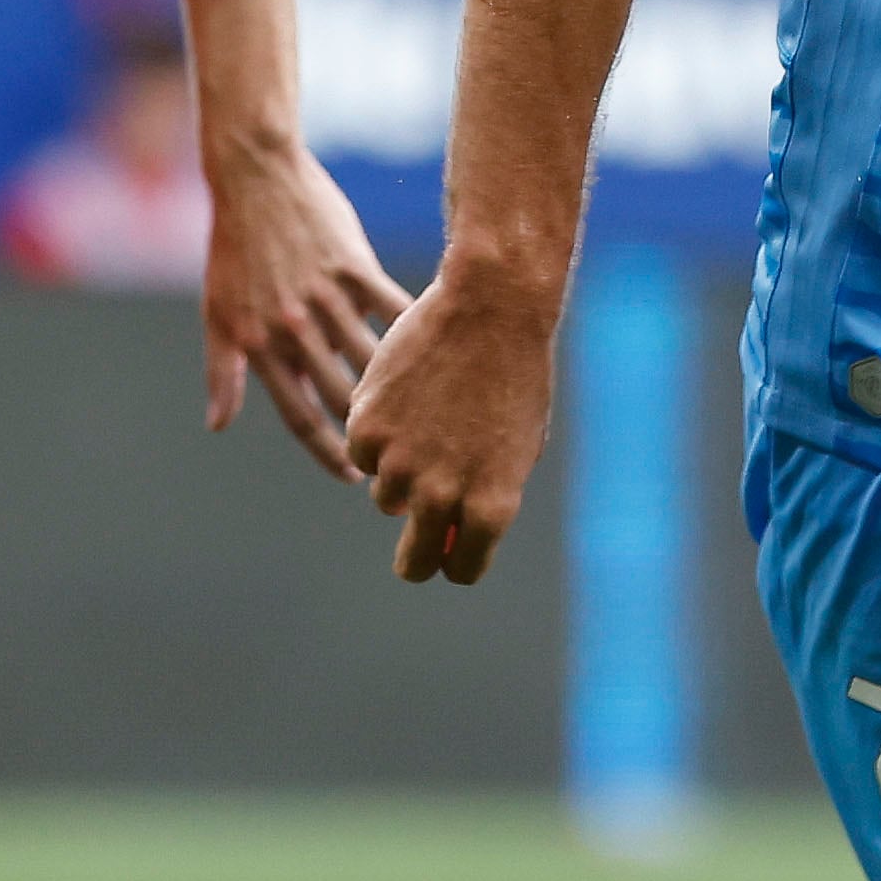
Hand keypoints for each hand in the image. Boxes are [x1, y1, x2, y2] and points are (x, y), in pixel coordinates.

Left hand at [200, 145, 407, 479]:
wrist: (255, 179)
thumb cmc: (234, 251)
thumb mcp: (219, 313)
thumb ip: (222, 371)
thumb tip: (219, 425)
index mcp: (260, 344)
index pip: (299, 416)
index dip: (327, 453)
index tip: (351, 476)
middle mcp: (293, 326)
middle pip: (343, 395)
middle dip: (371, 430)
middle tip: (397, 450)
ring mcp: (325, 294)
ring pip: (372, 357)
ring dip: (399, 387)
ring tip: (423, 410)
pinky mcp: (352, 264)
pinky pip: (391, 308)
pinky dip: (412, 333)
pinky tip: (434, 350)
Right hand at [344, 269, 558, 584]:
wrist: (490, 310)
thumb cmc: (513, 377)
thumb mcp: (516, 448)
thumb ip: (483, 496)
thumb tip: (450, 532)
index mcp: (490, 507)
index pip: (462, 570)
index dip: (457, 562)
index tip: (453, 551)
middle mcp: (441, 495)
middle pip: (415, 562)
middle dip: (417, 558)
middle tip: (416, 544)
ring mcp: (399, 464)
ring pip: (387, 498)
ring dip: (401, 477)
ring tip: (428, 424)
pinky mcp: (366, 429)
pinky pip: (363, 453)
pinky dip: (378, 436)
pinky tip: (405, 398)